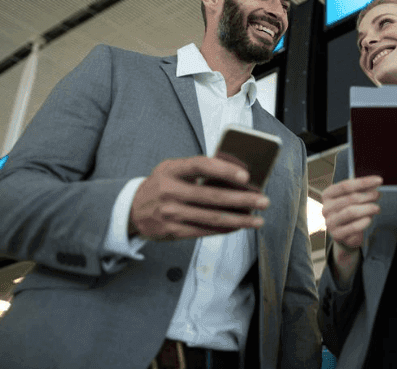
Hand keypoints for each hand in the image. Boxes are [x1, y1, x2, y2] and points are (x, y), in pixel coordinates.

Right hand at [129, 156, 269, 239]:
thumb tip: (235, 175)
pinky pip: (204, 231)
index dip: (224, 170)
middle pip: (212, 197)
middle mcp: (170, 191)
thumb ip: (197, 170)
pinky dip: (225, 229)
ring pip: (212, 218)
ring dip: (239, 220)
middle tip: (263, 201)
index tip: (246, 176)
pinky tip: (239, 226)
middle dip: (242, 200)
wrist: (132, 210)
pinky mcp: (173, 231)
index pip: (201, 166)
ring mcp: (171, 213)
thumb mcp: (172, 169)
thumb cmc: (162, 185)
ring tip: (258, 220)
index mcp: (172, 170)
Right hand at [321, 175, 382, 251]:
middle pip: (350, 198)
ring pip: (351, 212)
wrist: (346, 233)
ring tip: (377, 207)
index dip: (363, 182)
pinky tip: (370, 218)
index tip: (379, 180)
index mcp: (327, 195)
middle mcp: (326, 208)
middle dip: (367, 195)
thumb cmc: (350, 210)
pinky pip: (353, 227)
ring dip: (368, 208)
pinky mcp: (336, 235)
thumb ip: (363, 190)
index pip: (345, 185)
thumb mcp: (354, 197)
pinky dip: (364, 221)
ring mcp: (330, 222)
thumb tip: (375, 183)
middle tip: (378, 195)